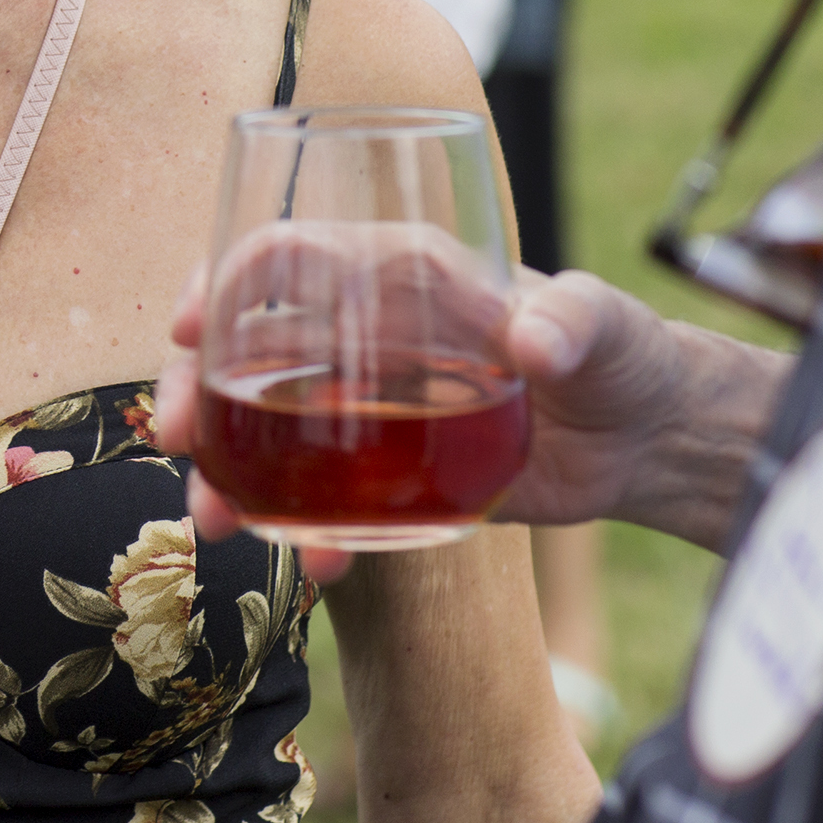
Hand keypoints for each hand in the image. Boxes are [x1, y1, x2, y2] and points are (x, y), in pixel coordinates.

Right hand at [154, 264, 774, 561]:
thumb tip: (531, 339)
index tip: (189, 322)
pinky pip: (321, 500)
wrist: (646, 439)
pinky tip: (316, 568)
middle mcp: (363, 335)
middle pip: (247, 346)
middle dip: (194, 386)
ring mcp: (366, 409)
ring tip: (215, 522)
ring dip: (224, 471)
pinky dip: (306, 533)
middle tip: (176, 437)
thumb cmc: (621, 349)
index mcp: (399, 275)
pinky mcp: (387, 475)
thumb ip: (572, 320)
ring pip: (264, 429)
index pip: (288, 254)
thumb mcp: (605, 322)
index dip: (226, 278)